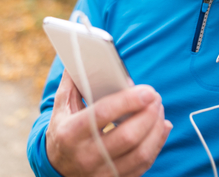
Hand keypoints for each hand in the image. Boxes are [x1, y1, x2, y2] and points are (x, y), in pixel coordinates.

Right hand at [46, 71, 172, 176]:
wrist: (57, 168)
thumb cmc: (63, 130)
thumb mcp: (61, 107)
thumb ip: (72, 82)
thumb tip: (81, 53)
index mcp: (70, 133)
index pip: (102, 115)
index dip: (127, 101)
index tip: (147, 90)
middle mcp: (86, 156)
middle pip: (127, 136)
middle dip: (148, 114)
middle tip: (155, 96)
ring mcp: (101, 172)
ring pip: (139, 153)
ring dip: (156, 128)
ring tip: (158, 108)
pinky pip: (143, 165)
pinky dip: (157, 144)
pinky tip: (161, 126)